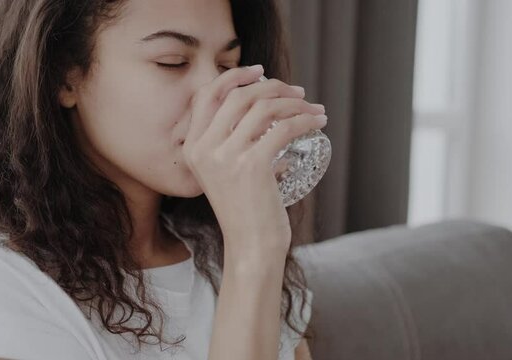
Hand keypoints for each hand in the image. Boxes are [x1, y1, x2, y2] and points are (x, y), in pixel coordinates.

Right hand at [182, 65, 327, 257]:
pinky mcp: (252, 165)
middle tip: (298, 92)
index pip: (206, 95)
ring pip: (263, 107)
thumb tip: (266, 106)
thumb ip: (232, 140)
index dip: (234, 77)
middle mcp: (203, 148)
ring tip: (313, 108)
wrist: (250, 245)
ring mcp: (226, 156)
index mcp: (193, 147)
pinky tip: (318, 122)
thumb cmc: (245, 209)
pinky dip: (306, 119)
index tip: (261, 72)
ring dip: (294, 102)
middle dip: (273, 86)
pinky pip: (283, 128)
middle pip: (238, 95)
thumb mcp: (225, 171)